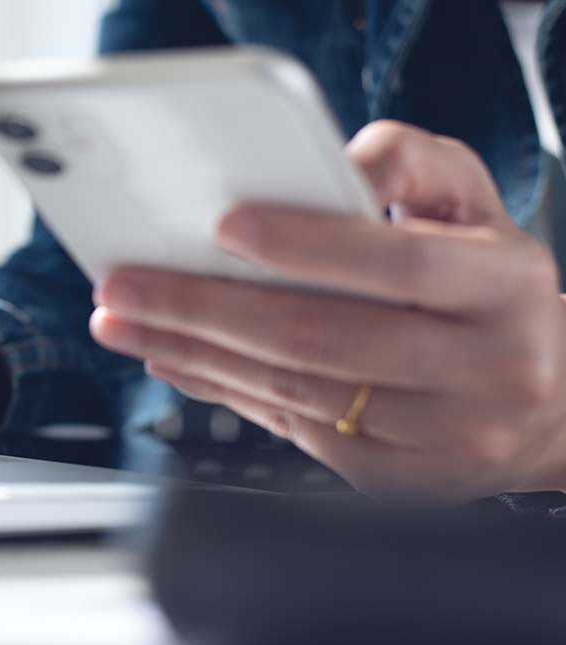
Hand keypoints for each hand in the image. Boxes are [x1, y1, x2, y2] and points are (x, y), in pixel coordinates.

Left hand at [90, 120, 565, 501]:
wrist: (551, 402)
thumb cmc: (490, 286)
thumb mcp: (473, 205)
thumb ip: (409, 164)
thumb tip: (334, 162)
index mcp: (506, 287)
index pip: (400, 262)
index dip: (309, 244)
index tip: (224, 226)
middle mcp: (487, 369)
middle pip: (324, 338)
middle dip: (204, 307)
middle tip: (123, 283)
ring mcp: (444, 436)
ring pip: (295, 392)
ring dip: (192, 351)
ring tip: (122, 319)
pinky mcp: (400, 482)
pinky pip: (292, 431)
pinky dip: (220, 390)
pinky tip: (172, 357)